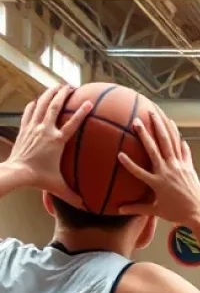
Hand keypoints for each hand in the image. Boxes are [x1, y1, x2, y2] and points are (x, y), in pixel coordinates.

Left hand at [4, 86, 90, 205]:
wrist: (17, 172)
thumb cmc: (39, 178)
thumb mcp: (59, 187)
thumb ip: (74, 195)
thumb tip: (87, 206)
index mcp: (57, 141)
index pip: (73, 123)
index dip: (82, 113)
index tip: (89, 103)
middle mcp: (46, 130)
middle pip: (55, 106)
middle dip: (63, 93)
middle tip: (71, 86)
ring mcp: (33, 127)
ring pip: (42, 104)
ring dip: (49, 93)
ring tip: (56, 86)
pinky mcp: (24, 129)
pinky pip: (29, 112)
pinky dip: (34, 104)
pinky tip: (37, 100)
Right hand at [117, 111, 199, 226]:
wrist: (199, 214)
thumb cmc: (177, 214)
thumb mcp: (156, 211)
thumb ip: (137, 208)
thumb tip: (119, 210)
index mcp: (157, 183)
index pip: (138, 171)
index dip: (128, 163)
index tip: (119, 153)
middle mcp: (167, 172)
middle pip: (154, 149)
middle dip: (144, 134)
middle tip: (136, 120)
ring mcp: (179, 168)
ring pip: (169, 144)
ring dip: (162, 128)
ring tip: (157, 115)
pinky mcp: (189, 167)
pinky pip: (183, 151)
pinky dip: (179, 140)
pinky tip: (176, 130)